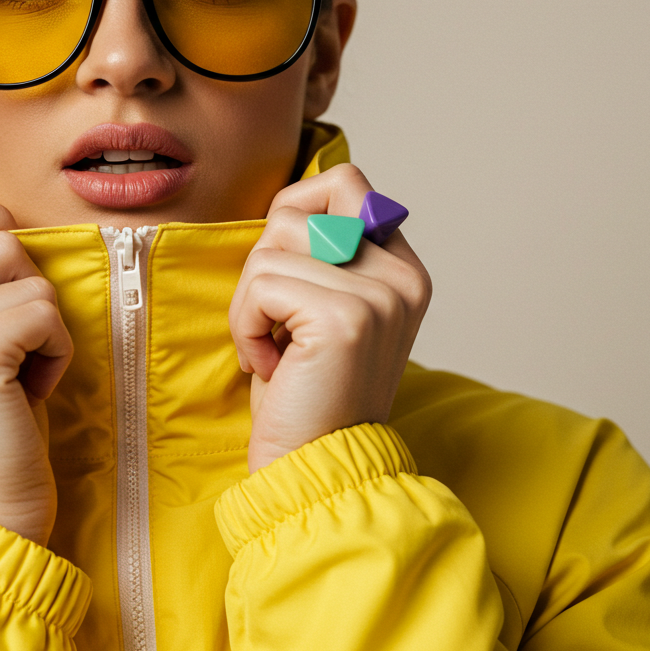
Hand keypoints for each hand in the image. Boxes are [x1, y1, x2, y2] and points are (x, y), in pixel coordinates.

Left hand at [229, 164, 431, 472]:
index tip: (286, 279)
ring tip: (274, 351)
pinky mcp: (346, 317)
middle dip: (262, 267)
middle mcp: (403, 276)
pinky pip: (261, 285)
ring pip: (269, 247)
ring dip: (249, 304)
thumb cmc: (305, 393)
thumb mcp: (319, 310)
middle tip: (275, 324)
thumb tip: (290, 204)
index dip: (294, 216)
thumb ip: (321, 254)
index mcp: (403, 269)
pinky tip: (271, 366)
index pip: (345, 181)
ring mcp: (380, 294)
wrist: (316, 468)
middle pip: (294, 212)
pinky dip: (246, 327)